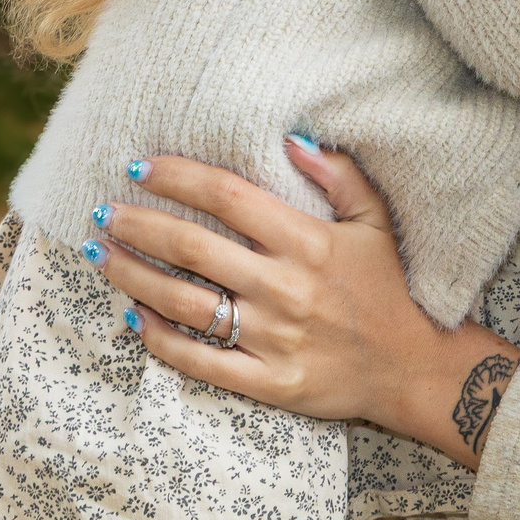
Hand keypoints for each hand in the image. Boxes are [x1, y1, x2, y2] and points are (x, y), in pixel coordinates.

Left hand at [88, 141, 519, 467]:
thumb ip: (339, 174)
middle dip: (138, 225)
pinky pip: (200, 361)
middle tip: (103, 212)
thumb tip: (291, 138)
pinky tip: (132, 316)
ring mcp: (274, 338)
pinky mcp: (269, 382)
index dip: (178, 177)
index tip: (139, 167)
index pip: (228, 197)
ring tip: (102, 256)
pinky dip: (160, 339)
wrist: (417, 368)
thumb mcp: (377, 221)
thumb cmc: (392, 288)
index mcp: (308, 241)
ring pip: (185, 304)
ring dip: (134, 277)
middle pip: (193, 248)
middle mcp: (285, 287)